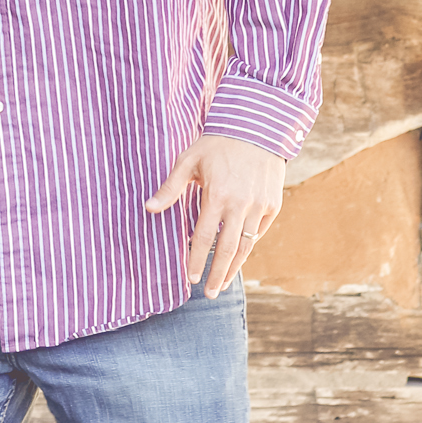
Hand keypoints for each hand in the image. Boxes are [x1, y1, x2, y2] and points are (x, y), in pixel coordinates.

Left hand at [146, 134, 284, 297]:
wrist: (257, 128)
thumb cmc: (216, 143)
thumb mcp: (188, 161)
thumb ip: (170, 188)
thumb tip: (148, 208)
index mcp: (218, 196)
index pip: (204, 237)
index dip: (196, 260)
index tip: (190, 278)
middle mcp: (241, 205)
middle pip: (228, 250)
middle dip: (218, 274)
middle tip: (209, 294)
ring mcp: (260, 206)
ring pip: (246, 245)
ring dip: (234, 267)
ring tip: (223, 284)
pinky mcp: (273, 204)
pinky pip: (258, 232)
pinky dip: (248, 247)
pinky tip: (237, 259)